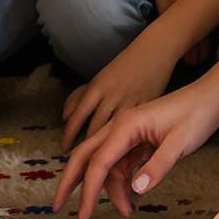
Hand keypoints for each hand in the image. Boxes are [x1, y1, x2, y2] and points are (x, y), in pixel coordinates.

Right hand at [52, 80, 218, 218]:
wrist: (212, 96)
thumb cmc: (198, 114)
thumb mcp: (181, 142)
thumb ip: (158, 166)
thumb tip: (136, 190)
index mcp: (126, 125)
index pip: (98, 162)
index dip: (88, 190)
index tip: (83, 214)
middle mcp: (121, 127)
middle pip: (86, 156)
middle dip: (71, 182)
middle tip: (60, 207)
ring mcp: (128, 134)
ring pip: (106, 164)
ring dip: (109, 189)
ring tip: (127, 211)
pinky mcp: (138, 140)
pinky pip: (121, 164)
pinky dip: (122, 182)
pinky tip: (131, 197)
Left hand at [59, 32, 177, 151]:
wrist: (154, 51)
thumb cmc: (125, 67)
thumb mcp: (100, 79)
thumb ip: (79, 96)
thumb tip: (64, 116)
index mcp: (97, 87)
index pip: (78, 115)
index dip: (69, 136)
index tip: (64, 150)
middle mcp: (111, 95)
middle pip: (94, 128)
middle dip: (85, 149)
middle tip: (81, 162)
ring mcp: (130, 102)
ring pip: (115, 131)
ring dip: (105, 150)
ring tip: (100, 167)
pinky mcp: (146, 107)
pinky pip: (135, 129)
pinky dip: (128, 143)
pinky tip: (125, 157)